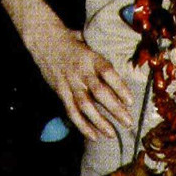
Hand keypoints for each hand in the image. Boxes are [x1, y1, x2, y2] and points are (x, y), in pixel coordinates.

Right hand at [2, 0, 133, 141]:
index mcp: (92, 58)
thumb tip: (127, 75)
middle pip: (99, 92)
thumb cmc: (73, 42)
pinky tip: (94, 135)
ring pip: (85, 105)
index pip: (108, 73)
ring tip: (112, 133)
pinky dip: (82, 125)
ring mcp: (70, 83)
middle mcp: (81, 71)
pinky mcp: (60, 92)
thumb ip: (104, 62)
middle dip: (115, 109)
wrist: (44, 40)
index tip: (130, 101)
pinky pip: (72, 111)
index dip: (119, 87)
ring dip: (99, 121)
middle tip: (128, 122)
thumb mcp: (91, 45)